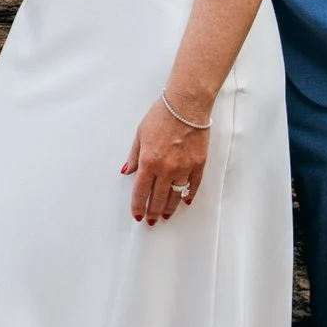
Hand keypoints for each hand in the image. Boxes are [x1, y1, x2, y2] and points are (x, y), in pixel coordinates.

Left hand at [120, 95, 209, 223]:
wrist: (186, 105)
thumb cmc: (162, 115)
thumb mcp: (140, 134)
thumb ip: (134, 156)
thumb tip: (128, 171)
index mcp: (149, 161)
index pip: (140, 191)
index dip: (138, 206)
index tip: (137, 215)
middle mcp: (166, 168)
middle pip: (158, 198)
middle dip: (152, 212)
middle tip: (151, 221)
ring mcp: (184, 168)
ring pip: (175, 196)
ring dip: (169, 208)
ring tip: (165, 215)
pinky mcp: (198, 164)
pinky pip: (193, 185)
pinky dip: (188, 195)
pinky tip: (185, 201)